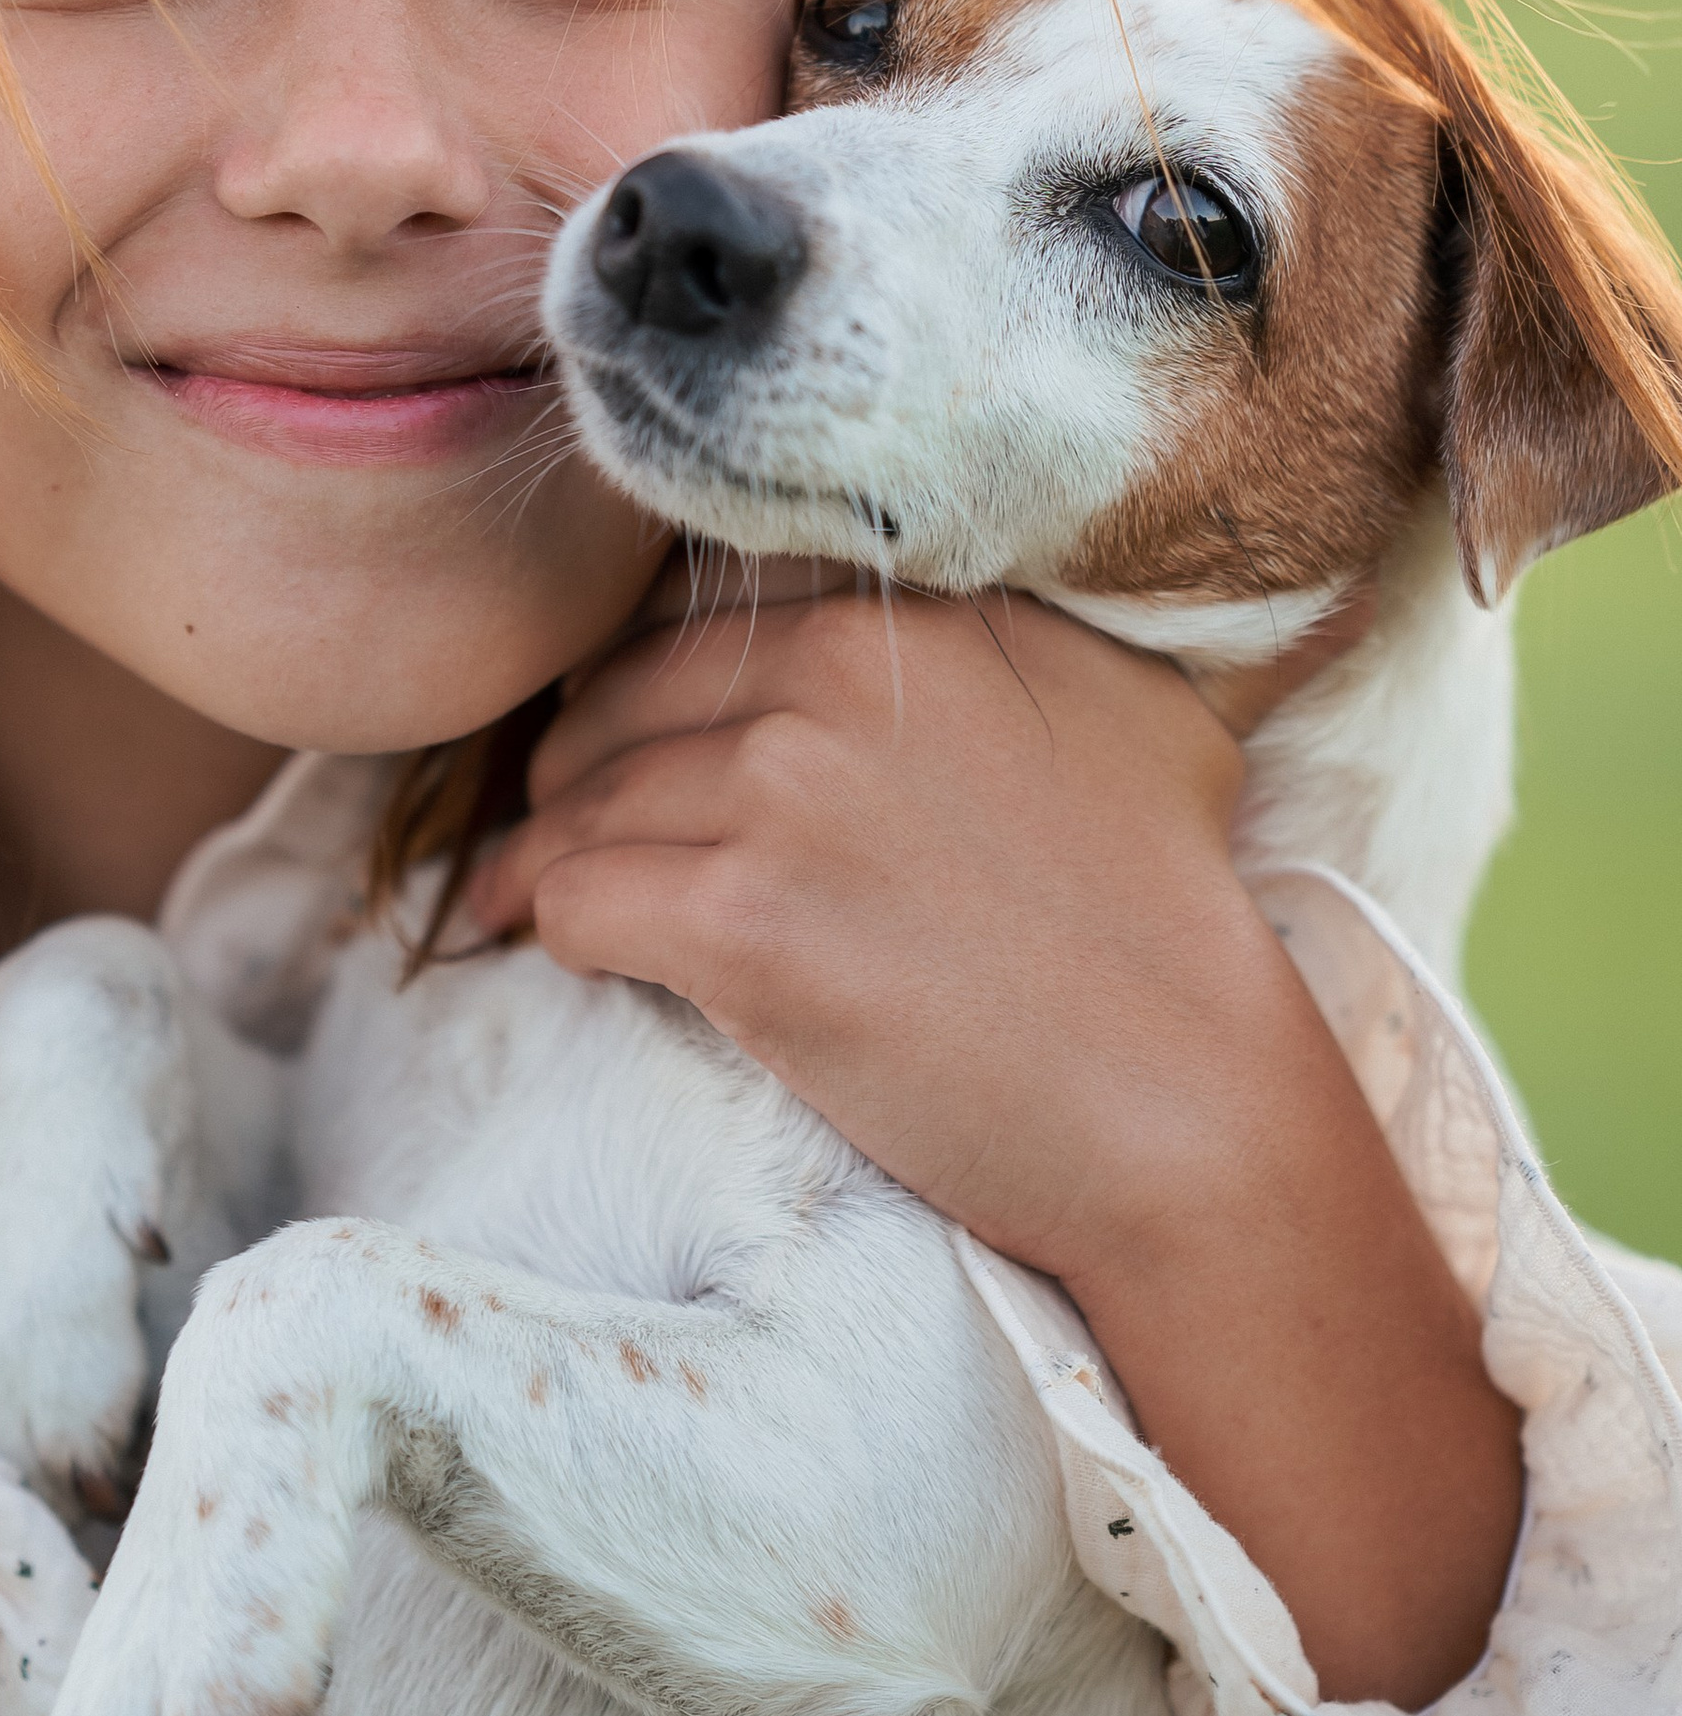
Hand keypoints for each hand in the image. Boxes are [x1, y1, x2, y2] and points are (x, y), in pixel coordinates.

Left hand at [468, 564, 1523, 1705]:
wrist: (1188, 1101)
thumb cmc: (1174, 916)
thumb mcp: (1121, 706)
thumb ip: (1001, 640)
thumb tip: (921, 625)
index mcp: (909, 614)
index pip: (704, 620)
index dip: (651, 684)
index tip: (628, 738)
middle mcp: (832, 676)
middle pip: (620, 703)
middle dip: (579, 766)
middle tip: (559, 824)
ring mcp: (778, 795)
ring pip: (582, 804)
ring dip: (551, 854)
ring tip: (527, 895)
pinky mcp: (737, 922)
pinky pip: (575, 898)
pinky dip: (557, 925)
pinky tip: (573, 951)